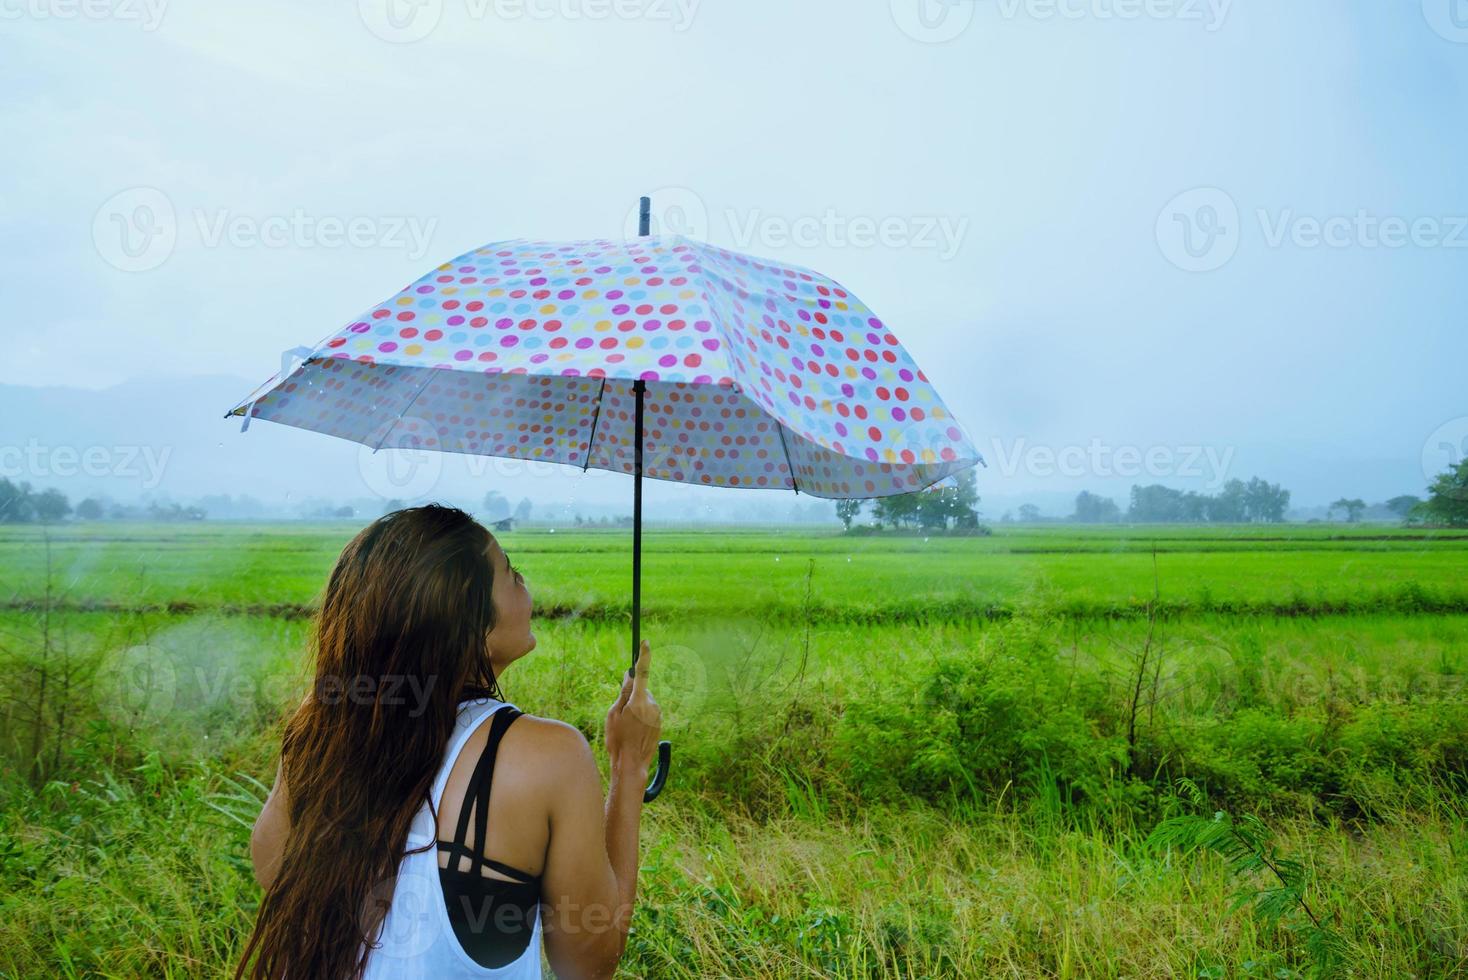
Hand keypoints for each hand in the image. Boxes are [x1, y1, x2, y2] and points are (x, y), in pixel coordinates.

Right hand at [605, 639, 661, 778]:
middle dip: (631, 694)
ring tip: (628, 725)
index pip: (642, 673)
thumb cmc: (617, 739)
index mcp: (639, 701)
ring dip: (636, 706)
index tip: (645, 643)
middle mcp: (652, 705)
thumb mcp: (613, 714)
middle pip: (641, 689)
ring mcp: (658, 714)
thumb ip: (622, 693)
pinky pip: (649, 710)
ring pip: (645, 700)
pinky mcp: (660, 721)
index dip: (644, 656)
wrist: (632, 763)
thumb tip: (628, 676)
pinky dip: (641, 714)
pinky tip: (635, 729)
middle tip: (620, 712)